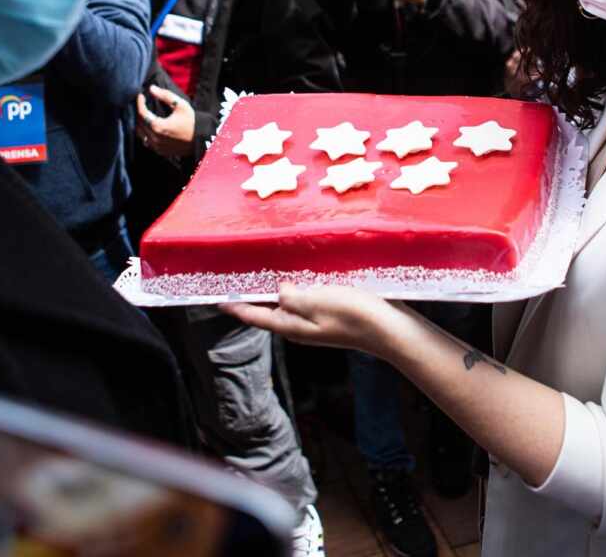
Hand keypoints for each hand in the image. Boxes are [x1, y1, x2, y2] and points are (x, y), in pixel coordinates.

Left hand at [136, 85, 194, 159]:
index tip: (141, 95)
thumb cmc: (191, 121)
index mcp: (158, 126)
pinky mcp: (160, 151)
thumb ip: (165, 95)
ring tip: (144, 114)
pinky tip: (149, 126)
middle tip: (142, 103)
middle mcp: (154, 138)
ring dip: (140, 123)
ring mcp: (156, 147)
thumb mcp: (180, 105)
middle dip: (139, 112)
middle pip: (139, 123)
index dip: (140, 103)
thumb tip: (151, 88)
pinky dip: (145, 133)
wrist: (201, 139)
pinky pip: (146, 142)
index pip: (142, 113)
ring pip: (140, 134)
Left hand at [220, 283, 410, 358]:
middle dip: (253, 297)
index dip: (236, 307)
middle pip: (269, 312)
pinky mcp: (329, 314)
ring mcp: (315, 322)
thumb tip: (278, 291)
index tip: (218, 299)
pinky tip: (298, 277)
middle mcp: (299, 327)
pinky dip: (295, 289)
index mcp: (291, 326)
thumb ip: (292, 297)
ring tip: (261, 274)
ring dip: (274, 292)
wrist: (388, 330)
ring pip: (287, 305)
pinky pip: (304, 301)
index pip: (255, 316)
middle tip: (237, 278)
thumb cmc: (353, 315)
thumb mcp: (316, 302)